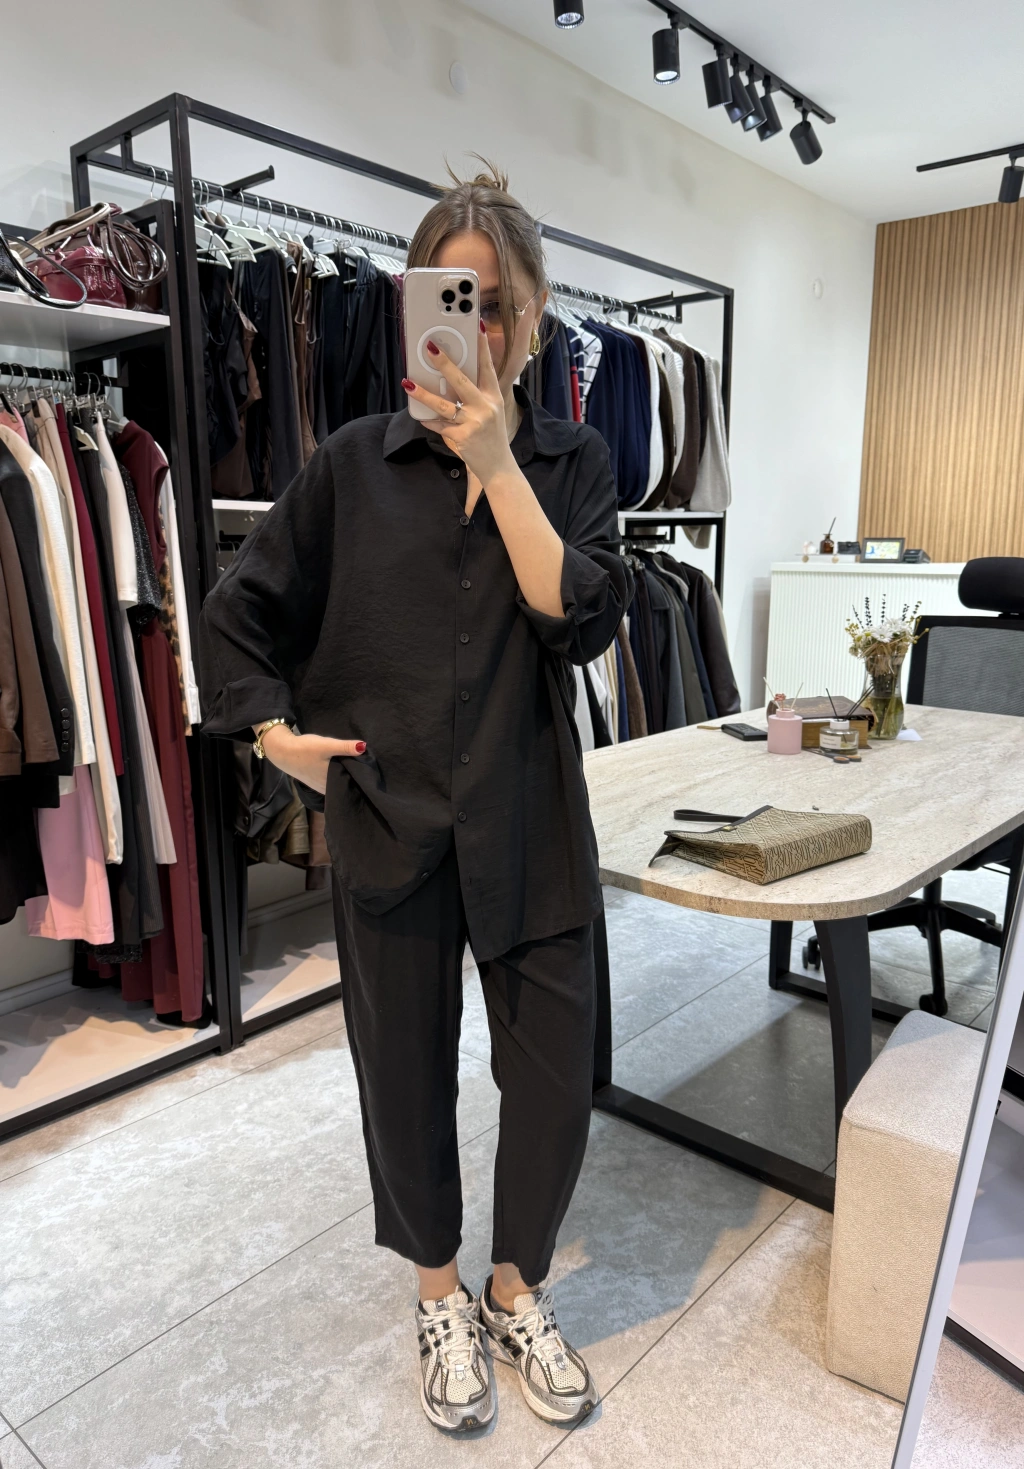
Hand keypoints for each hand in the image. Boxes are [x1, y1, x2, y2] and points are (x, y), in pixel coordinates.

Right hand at [258, 726, 365, 795]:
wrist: (282, 751)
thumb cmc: (304, 749)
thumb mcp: (326, 745)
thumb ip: (345, 747)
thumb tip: (364, 747)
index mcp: (332, 781)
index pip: (352, 783)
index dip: (362, 778)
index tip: (372, 771)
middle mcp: (327, 788)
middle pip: (346, 784)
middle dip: (355, 777)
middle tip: (368, 767)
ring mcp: (320, 786)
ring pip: (338, 783)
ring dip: (346, 777)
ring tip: (358, 767)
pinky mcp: (315, 782)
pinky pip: (331, 782)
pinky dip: (337, 777)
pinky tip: (342, 769)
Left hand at [402, 322, 514, 485]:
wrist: (497, 466)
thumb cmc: (491, 436)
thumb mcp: (491, 412)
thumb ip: (476, 395)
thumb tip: (450, 379)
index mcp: (494, 397)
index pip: (488, 367)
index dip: (483, 347)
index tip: (478, 327)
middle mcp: (485, 407)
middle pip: (461, 381)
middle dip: (444, 363)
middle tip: (430, 348)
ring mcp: (473, 422)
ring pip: (443, 404)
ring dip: (424, 393)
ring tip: (408, 383)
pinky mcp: (462, 437)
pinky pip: (439, 425)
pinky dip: (429, 421)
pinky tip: (420, 416)